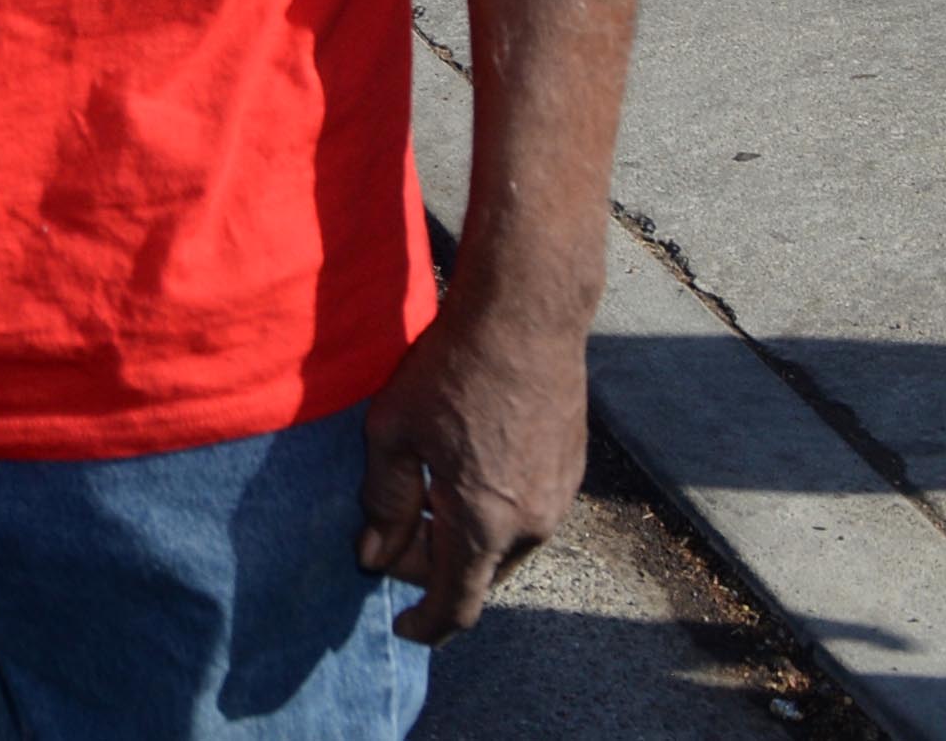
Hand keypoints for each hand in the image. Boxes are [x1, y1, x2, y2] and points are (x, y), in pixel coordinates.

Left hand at [355, 292, 588, 641]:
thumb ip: (383, 503)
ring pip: (504, 548)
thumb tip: (375, 558)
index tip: (401, 627)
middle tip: (392, 535)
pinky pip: (526, 517)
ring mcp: (558, 499)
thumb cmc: (452, 368)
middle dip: (433, 569)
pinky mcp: (570, 473)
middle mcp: (531, 523)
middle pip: (479, 577)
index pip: (457, 605)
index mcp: (485, 523)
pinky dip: (491, 516)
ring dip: (463, 540)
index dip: (426, 625)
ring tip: (422, 495)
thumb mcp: (393, 433)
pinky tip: (460, 473)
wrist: (526, 317)